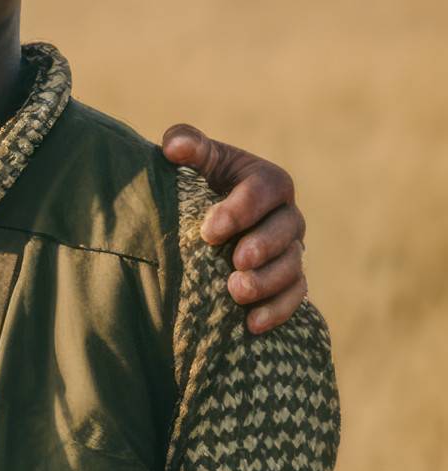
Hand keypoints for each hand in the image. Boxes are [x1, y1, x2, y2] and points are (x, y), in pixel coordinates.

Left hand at [160, 124, 307, 333]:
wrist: (200, 217)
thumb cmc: (196, 181)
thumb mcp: (193, 158)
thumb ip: (187, 145)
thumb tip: (175, 147)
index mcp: (267, 181)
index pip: (265, 189)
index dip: (242, 209)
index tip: (210, 230)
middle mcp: (285, 216)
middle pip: (286, 230)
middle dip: (263, 247)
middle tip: (236, 263)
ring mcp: (289, 251)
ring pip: (293, 267)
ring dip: (268, 283)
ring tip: (237, 293)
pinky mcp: (285, 281)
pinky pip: (293, 297)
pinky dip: (276, 311)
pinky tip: (251, 325)